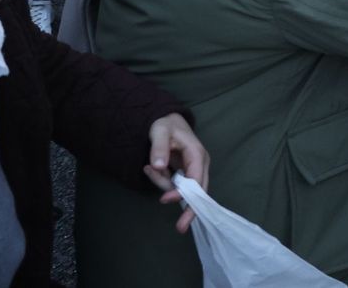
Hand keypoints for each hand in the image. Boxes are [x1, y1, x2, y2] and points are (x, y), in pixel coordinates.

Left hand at [142, 114, 208, 233]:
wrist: (166, 120)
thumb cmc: (165, 124)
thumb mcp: (160, 131)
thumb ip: (158, 147)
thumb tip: (159, 166)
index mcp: (198, 154)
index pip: (196, 179)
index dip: (184, 193)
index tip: (165, 200)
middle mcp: (199, 165)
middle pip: (199, 192)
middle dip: (189, 209)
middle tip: (180, 228)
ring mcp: (192, 170)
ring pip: (180, 189)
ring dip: (162, 183)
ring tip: (148, 168)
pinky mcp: (184, 174)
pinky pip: (172, 185)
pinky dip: (161, 180)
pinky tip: (150, 169)